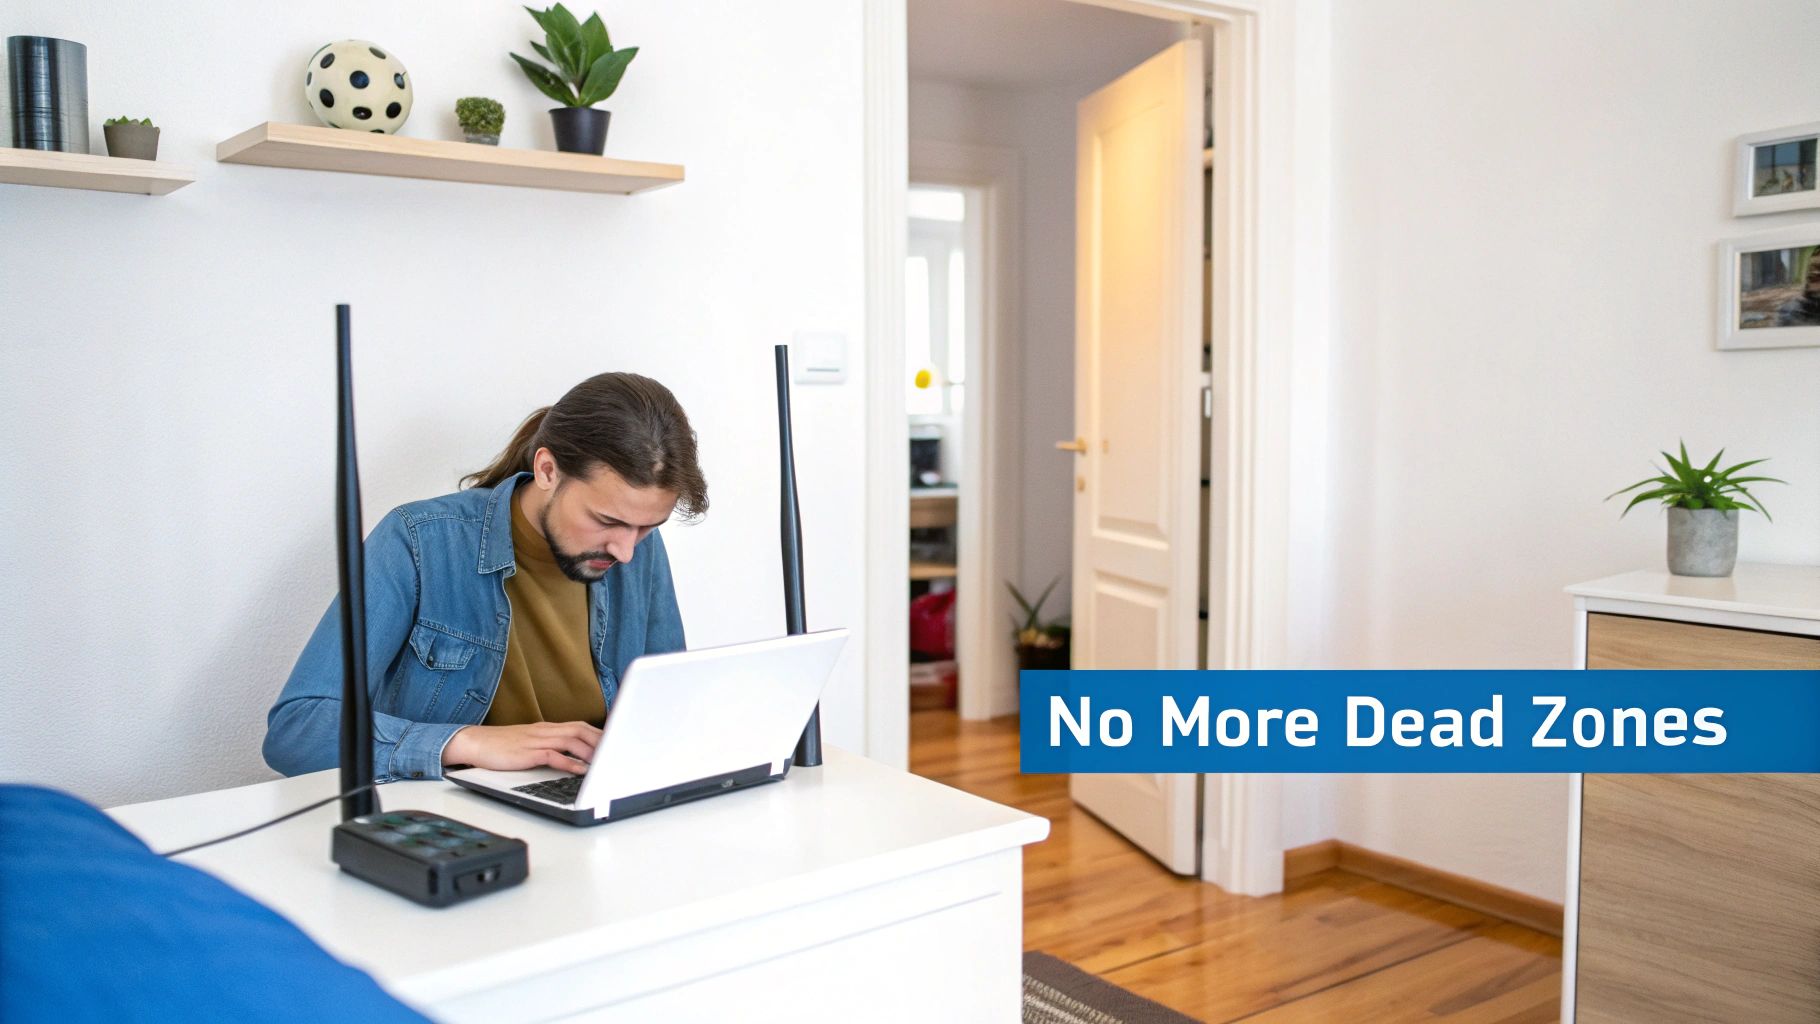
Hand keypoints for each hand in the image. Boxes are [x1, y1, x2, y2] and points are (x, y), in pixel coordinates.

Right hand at [442, 721, 601, 773]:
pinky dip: (570, 763)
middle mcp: (545, 730)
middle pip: (581, 729)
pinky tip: (581, 770)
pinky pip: (553, 755)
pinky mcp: (527, 753)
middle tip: (617, 752)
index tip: (616, 742)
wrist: (475, 742)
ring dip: (590, 751)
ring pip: (571, 740)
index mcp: (547, 727)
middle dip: (602, 741)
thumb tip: (572, 756)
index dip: (600, 733)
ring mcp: (536, 740)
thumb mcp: (530, 742)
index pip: (580, 725)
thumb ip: (551, 745)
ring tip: (604, 762)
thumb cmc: (502, 745)